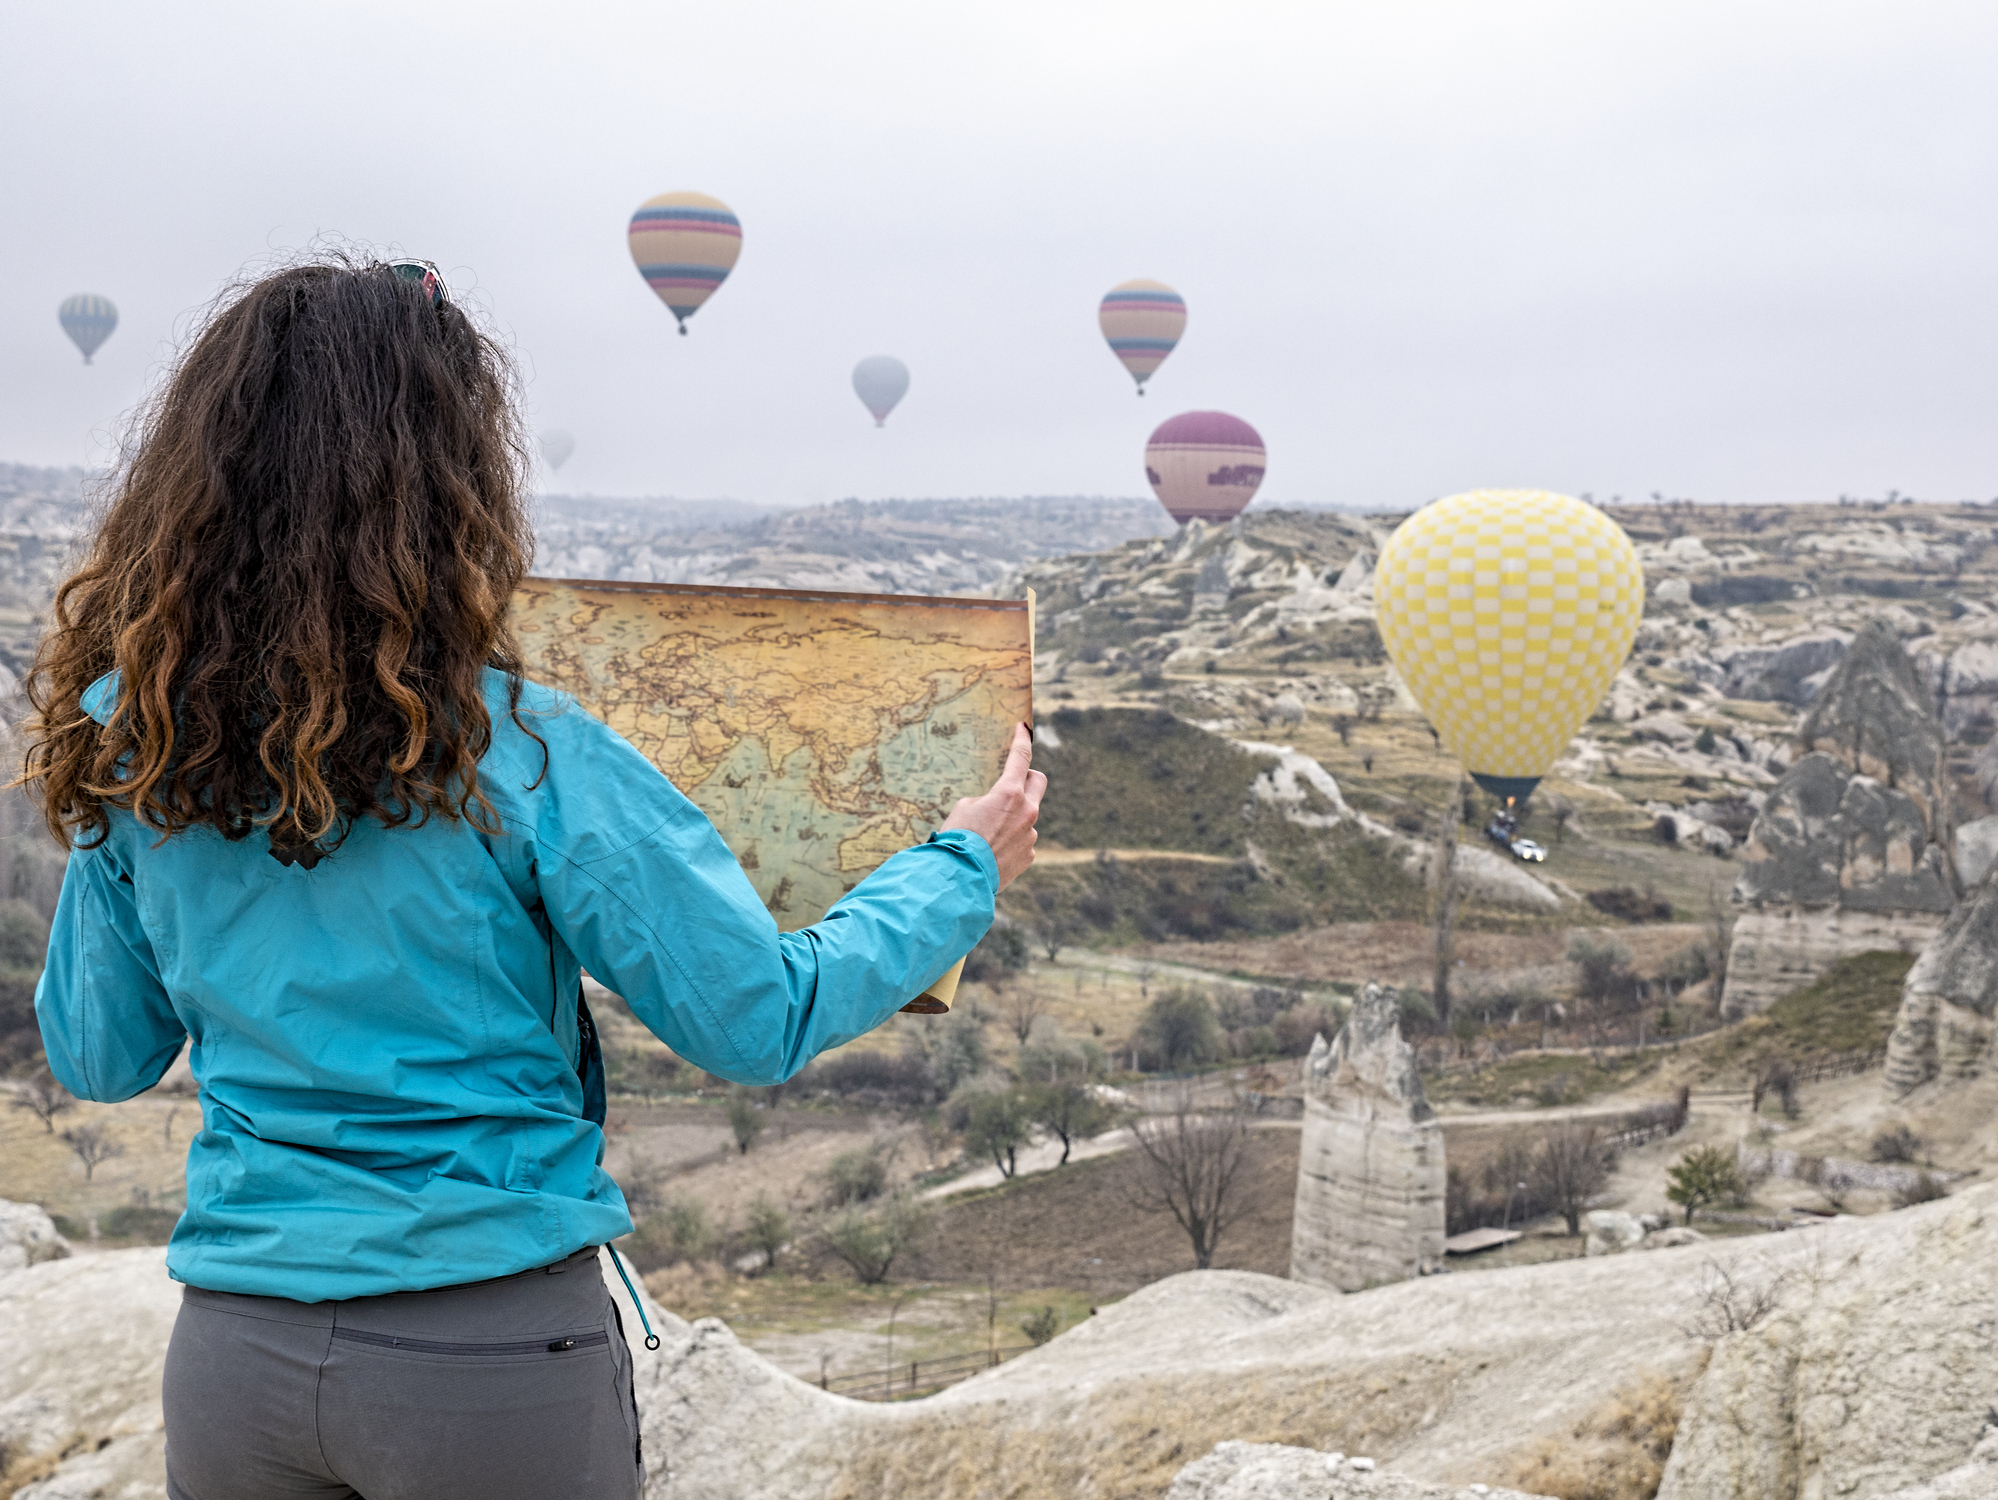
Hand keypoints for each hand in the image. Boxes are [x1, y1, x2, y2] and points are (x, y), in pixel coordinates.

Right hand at [941, 723, 1045, 890]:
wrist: (960, 877)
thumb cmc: (957, 838)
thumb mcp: (964, 808)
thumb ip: (986, 800)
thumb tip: (996, 809)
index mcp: (1009, 793)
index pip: (1020, 757)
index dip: (1022, 739)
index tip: (1024, 728)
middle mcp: (1027, 811)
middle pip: (1039, 781)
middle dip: (1028, 777)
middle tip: (1013, 781)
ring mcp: (1031, 835)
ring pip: (1026, 816)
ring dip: (1012, 818)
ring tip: (987, 834)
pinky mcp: (1029, 855)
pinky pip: (1023, 841)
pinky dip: (1011, 841)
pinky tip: (992, 852)